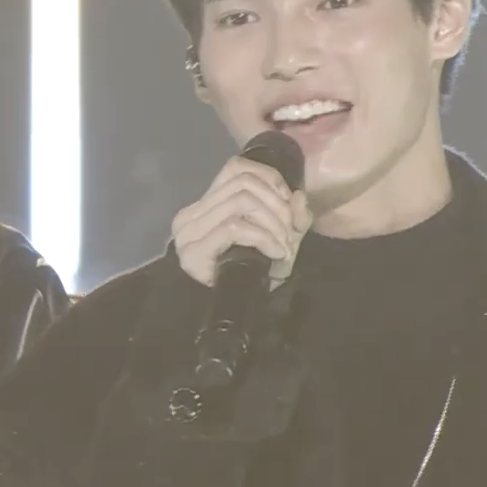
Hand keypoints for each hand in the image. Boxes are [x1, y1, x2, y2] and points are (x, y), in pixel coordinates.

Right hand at [172, 155, 311, 287]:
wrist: (231, 318)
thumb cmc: (252, 277)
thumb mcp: (280, 240)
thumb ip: (292, 216)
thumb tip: (298, 196)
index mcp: (205, 206)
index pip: (235, 168)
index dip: (269, 179)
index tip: (288, 204)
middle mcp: (190, 214)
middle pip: (243, 184)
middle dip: (277, 206)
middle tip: (291, 234)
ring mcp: (188, 233)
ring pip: (241, 201)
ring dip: (273, 223)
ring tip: (284, 247)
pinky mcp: (193, 251)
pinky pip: (235, 227)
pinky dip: (264, 237)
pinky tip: (276, 253)